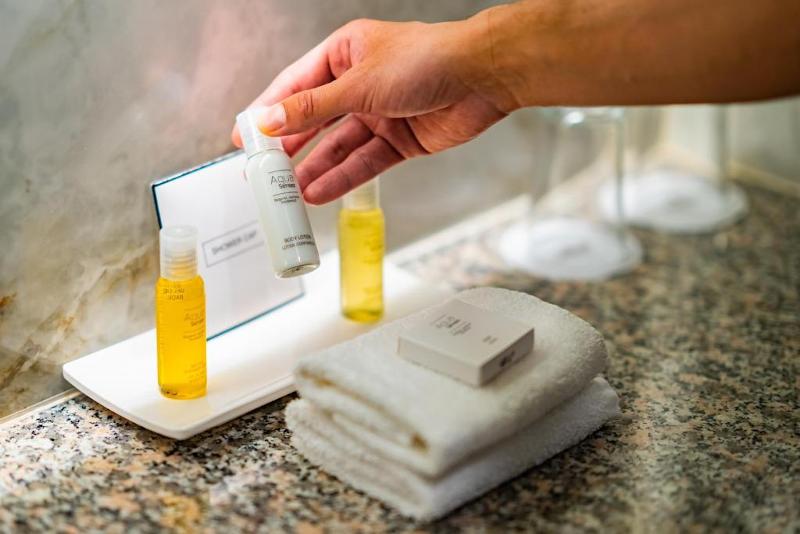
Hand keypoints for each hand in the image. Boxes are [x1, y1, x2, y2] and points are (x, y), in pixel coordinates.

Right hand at [231, 15, 508, 204]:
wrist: (482, 77)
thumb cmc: (426, 60)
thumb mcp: (358, 84)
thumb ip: (312, 108)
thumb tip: (268, 120)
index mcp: (344, 54)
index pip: (294, 86)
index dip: (267, 112)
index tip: (244, 138)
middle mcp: (359, 83)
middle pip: (315, 120)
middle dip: (290, 148)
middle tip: (265, 174)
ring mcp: (380, 113)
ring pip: (339, 146)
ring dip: (315, 169)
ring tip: (289, 194)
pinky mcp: (400, 140)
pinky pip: (365, 162)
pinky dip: (344, 177)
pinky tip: (321, 193)